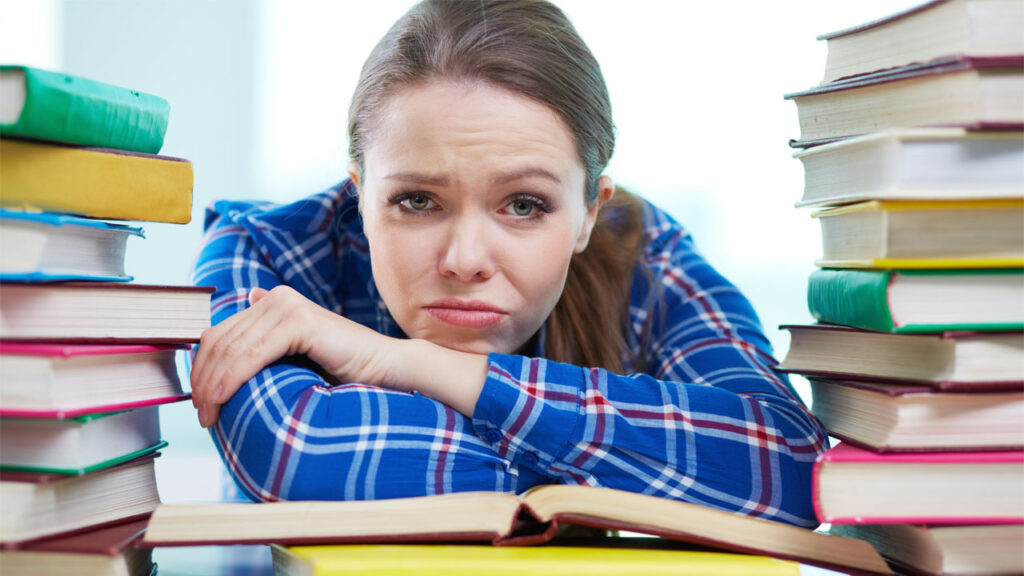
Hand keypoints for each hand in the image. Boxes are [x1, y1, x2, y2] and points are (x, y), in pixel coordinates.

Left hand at [190, 286, 400, 426]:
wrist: (384, 369)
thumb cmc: (341, 372)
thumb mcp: (292, 360)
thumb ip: (265, 347)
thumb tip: (241, 325)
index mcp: (272, 302)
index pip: (218, 334)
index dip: (201, 368)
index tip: (199, 403)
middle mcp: (276, 297)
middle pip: (219, 340)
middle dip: (202, 380)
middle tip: (201, 415)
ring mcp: (288, 305)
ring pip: (231, 348)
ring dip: (212, 384)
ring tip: (210, 415)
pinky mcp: (299, 321)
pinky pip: (252, 354)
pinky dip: (232, 378)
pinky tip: (222, 399)